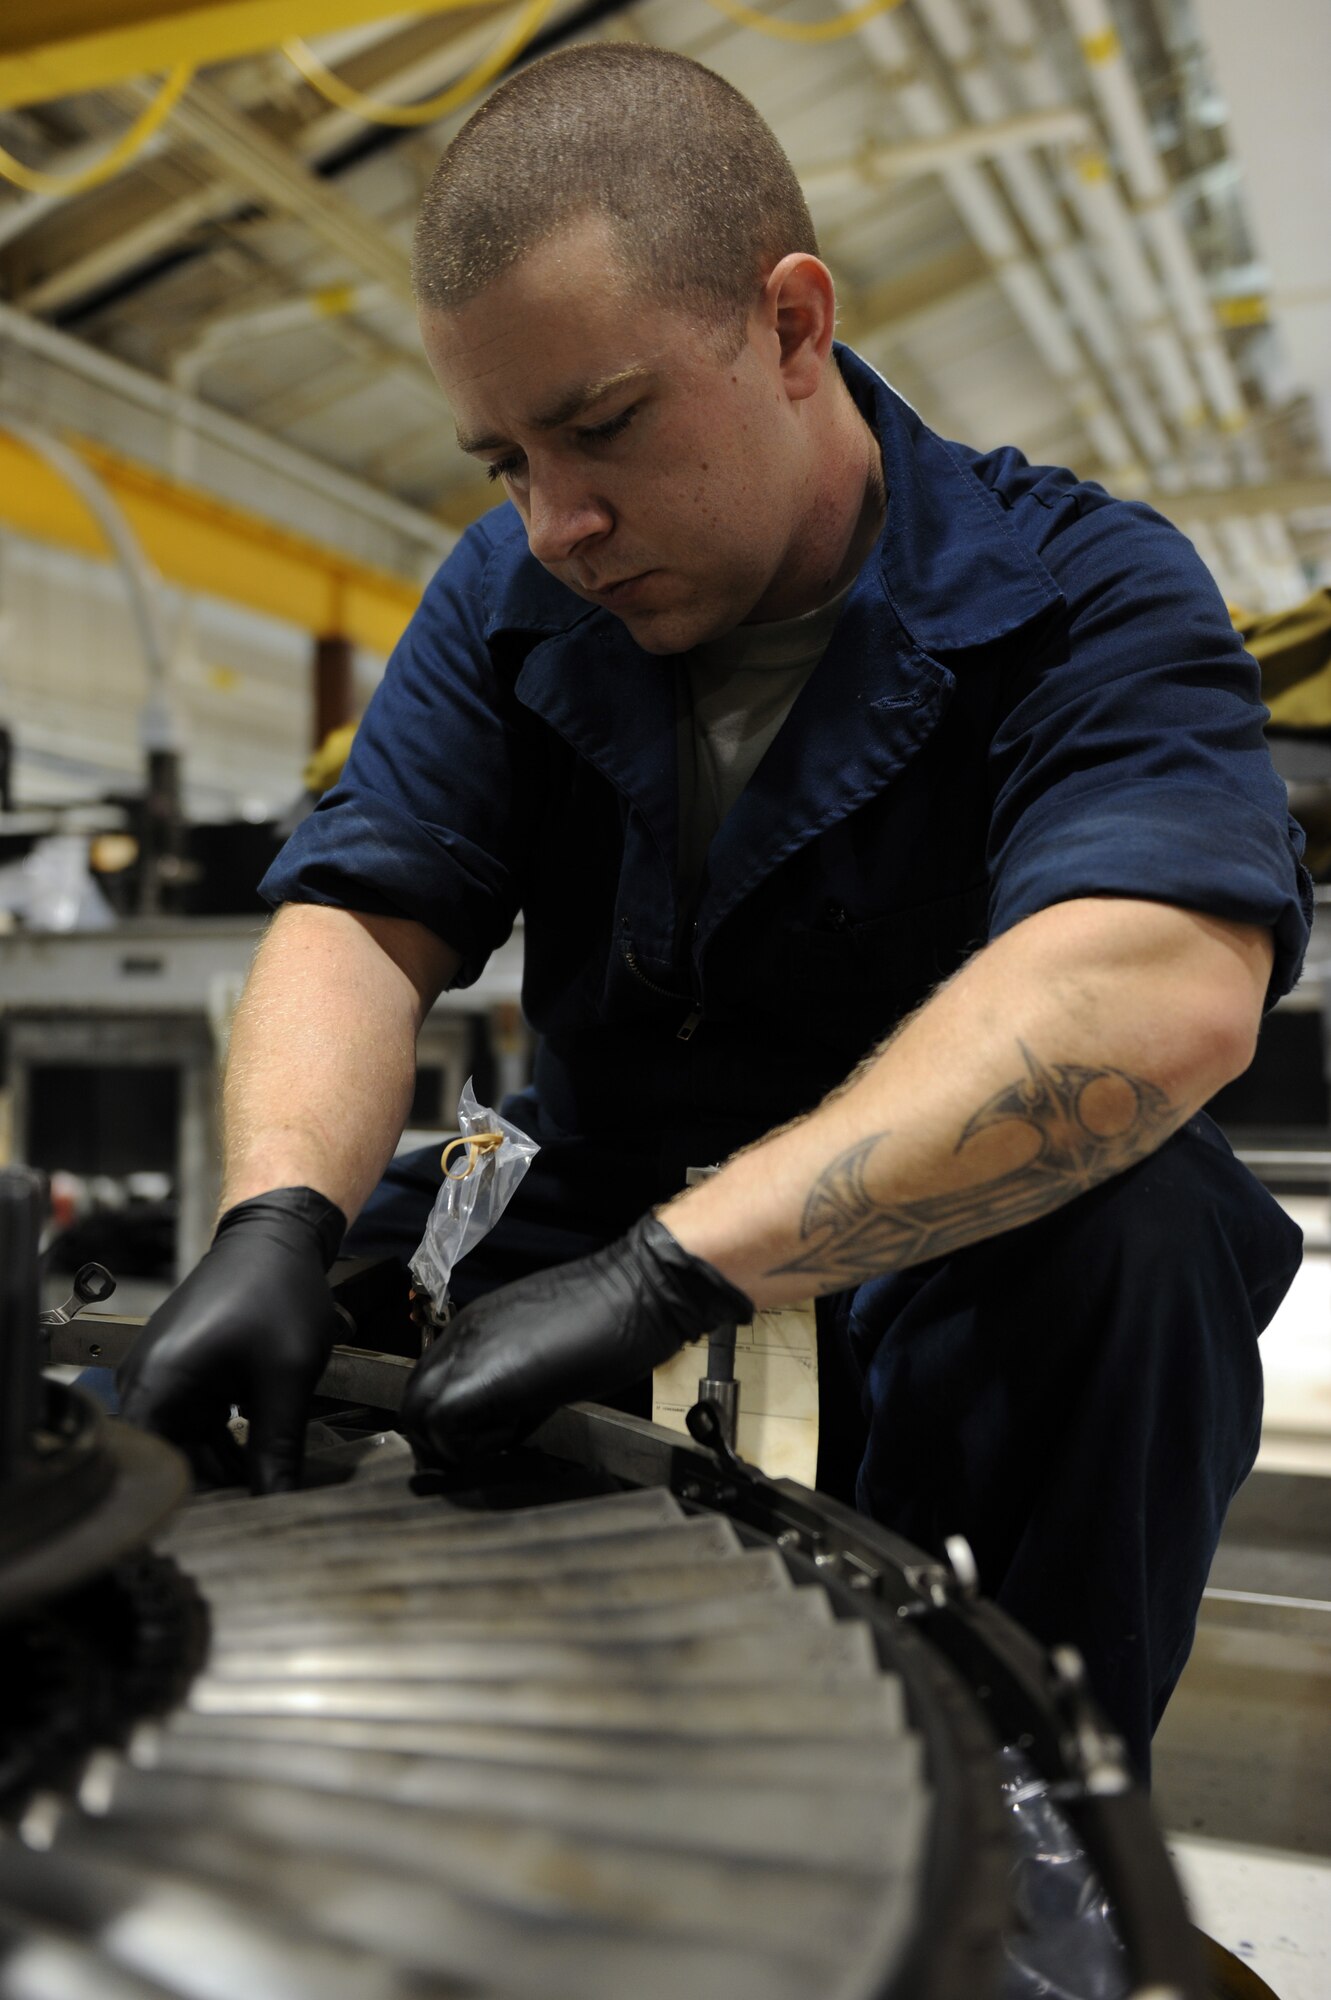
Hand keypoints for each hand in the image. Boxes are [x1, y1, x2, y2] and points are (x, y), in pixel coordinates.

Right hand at [117, 1187, 344, 1493]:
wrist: (275, 1236)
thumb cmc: (276, 1290)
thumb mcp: (286, 1377)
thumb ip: (277, 1446)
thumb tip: (276, 1502)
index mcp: (158, 1382)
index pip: (148, 1467)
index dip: (183, 1502)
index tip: (220, 1524)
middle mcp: (145, 1380)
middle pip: (164, 1458)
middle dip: (208, 1488)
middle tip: (252, 1512)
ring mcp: (159, 1374)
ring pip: (181, 1443)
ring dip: (219, 1465)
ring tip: (261, 1487)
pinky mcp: (178, 1371)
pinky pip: (191, 1421)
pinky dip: (221, 1441)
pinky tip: (255, 1459)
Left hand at [400, 1213, 751, 1464]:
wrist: (638, 1291)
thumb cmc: (611, 1313)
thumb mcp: (547, 1342)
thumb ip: (516, 1369)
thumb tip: (510, 1405)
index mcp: (476, 1326)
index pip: (432, 1381)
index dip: (455, 1417)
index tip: (493, 1427)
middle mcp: (461, 1336)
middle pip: (414, 1402)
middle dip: (447, 1438)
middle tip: (494, 1441)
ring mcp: (466, 1354)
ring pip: (419, 1418)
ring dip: (460, 1442)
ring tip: (511, 1431)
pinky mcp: (480, 1379)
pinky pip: (446, 1430)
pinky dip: (477, 1446)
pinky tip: (521, 1428)